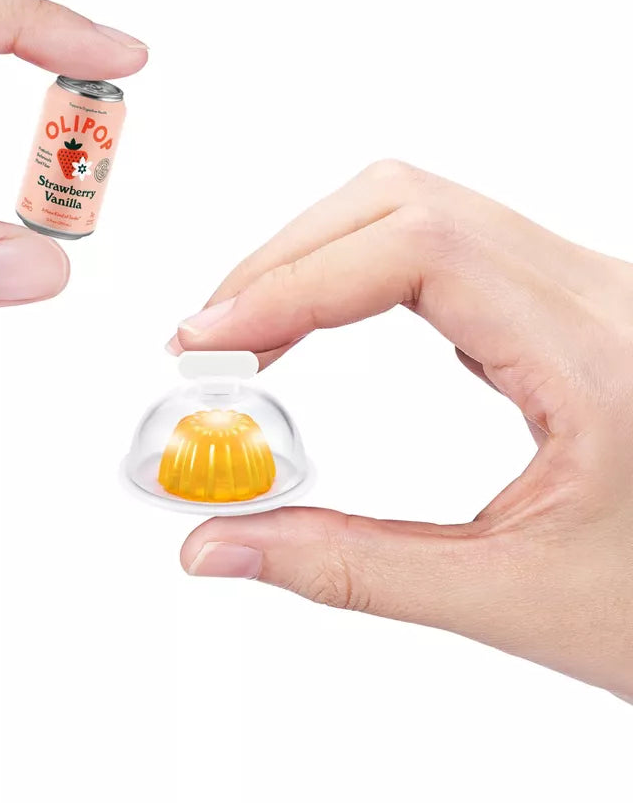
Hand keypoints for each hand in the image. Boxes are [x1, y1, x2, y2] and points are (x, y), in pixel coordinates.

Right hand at [171, 160, 632, 702]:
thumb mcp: (510, 598)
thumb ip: (346, 568)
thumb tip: (215, 547)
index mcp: (595, 353)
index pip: (416, 250)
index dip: (290, 283)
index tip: (208, 344)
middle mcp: (594, 294)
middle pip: (404, 204)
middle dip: (285, 263)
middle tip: (212, 346)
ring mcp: (581, 289)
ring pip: (419, 210)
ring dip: (315, 258)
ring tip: (250, 338)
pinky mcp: (561, 305)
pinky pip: (440, 246)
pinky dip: (355, 273)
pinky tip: (320, 328)